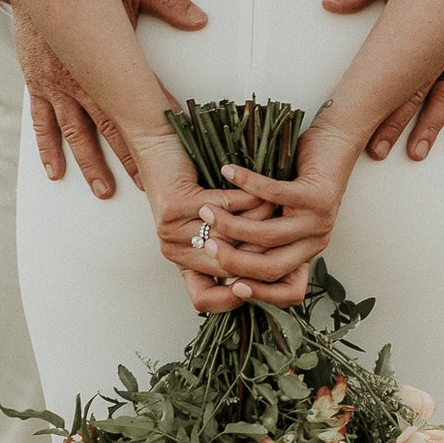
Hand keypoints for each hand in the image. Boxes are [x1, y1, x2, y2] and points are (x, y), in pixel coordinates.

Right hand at [9, 0, 207, 194]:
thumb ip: (167, 0)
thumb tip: (200, 20)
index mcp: (107, 58)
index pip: (139, 97)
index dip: (157, 124)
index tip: (174, 150)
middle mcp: (81, 79)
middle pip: (110, 126)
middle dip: (129, 157)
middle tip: (146, 186)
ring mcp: (58, 85)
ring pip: (76, 133)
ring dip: (90, 163)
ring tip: (104, 190)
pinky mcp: (39, 84)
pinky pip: (42, 123)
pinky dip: (48, 148)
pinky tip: (55, 172)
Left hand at [126, 128, 316, 313]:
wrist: (160, 145)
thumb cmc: (190, 182)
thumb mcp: (213, 223)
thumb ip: (233, 247)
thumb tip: (272, 267)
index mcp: (182, 261)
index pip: (204, 298)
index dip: (237, 296)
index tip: (268, 278)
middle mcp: (173, 251)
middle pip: (229, 265)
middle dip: (260, 247)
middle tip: (283, 231)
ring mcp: (171, 230)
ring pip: (230, 237)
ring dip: (258, 220)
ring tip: (276, 207)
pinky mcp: (175, 206)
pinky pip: (224, 207)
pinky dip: (247, 199)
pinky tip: (260, 191)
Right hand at [180, 119, 365, 306]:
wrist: (336, 144)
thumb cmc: (302, 178)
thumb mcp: (282, 215)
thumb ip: (261, 237)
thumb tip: (219, 256)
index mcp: (306, 253)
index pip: (290, 291)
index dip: (260, 295)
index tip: (229, 286)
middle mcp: (315, 242)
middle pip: (271, 268)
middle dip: (233, 261)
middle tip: (205, 245)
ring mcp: (319, 221)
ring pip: (269, 235)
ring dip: (232, 225)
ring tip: (207, 211)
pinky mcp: (317, 195)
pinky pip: (275, 195)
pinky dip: (247, 184)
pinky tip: (227, 173)